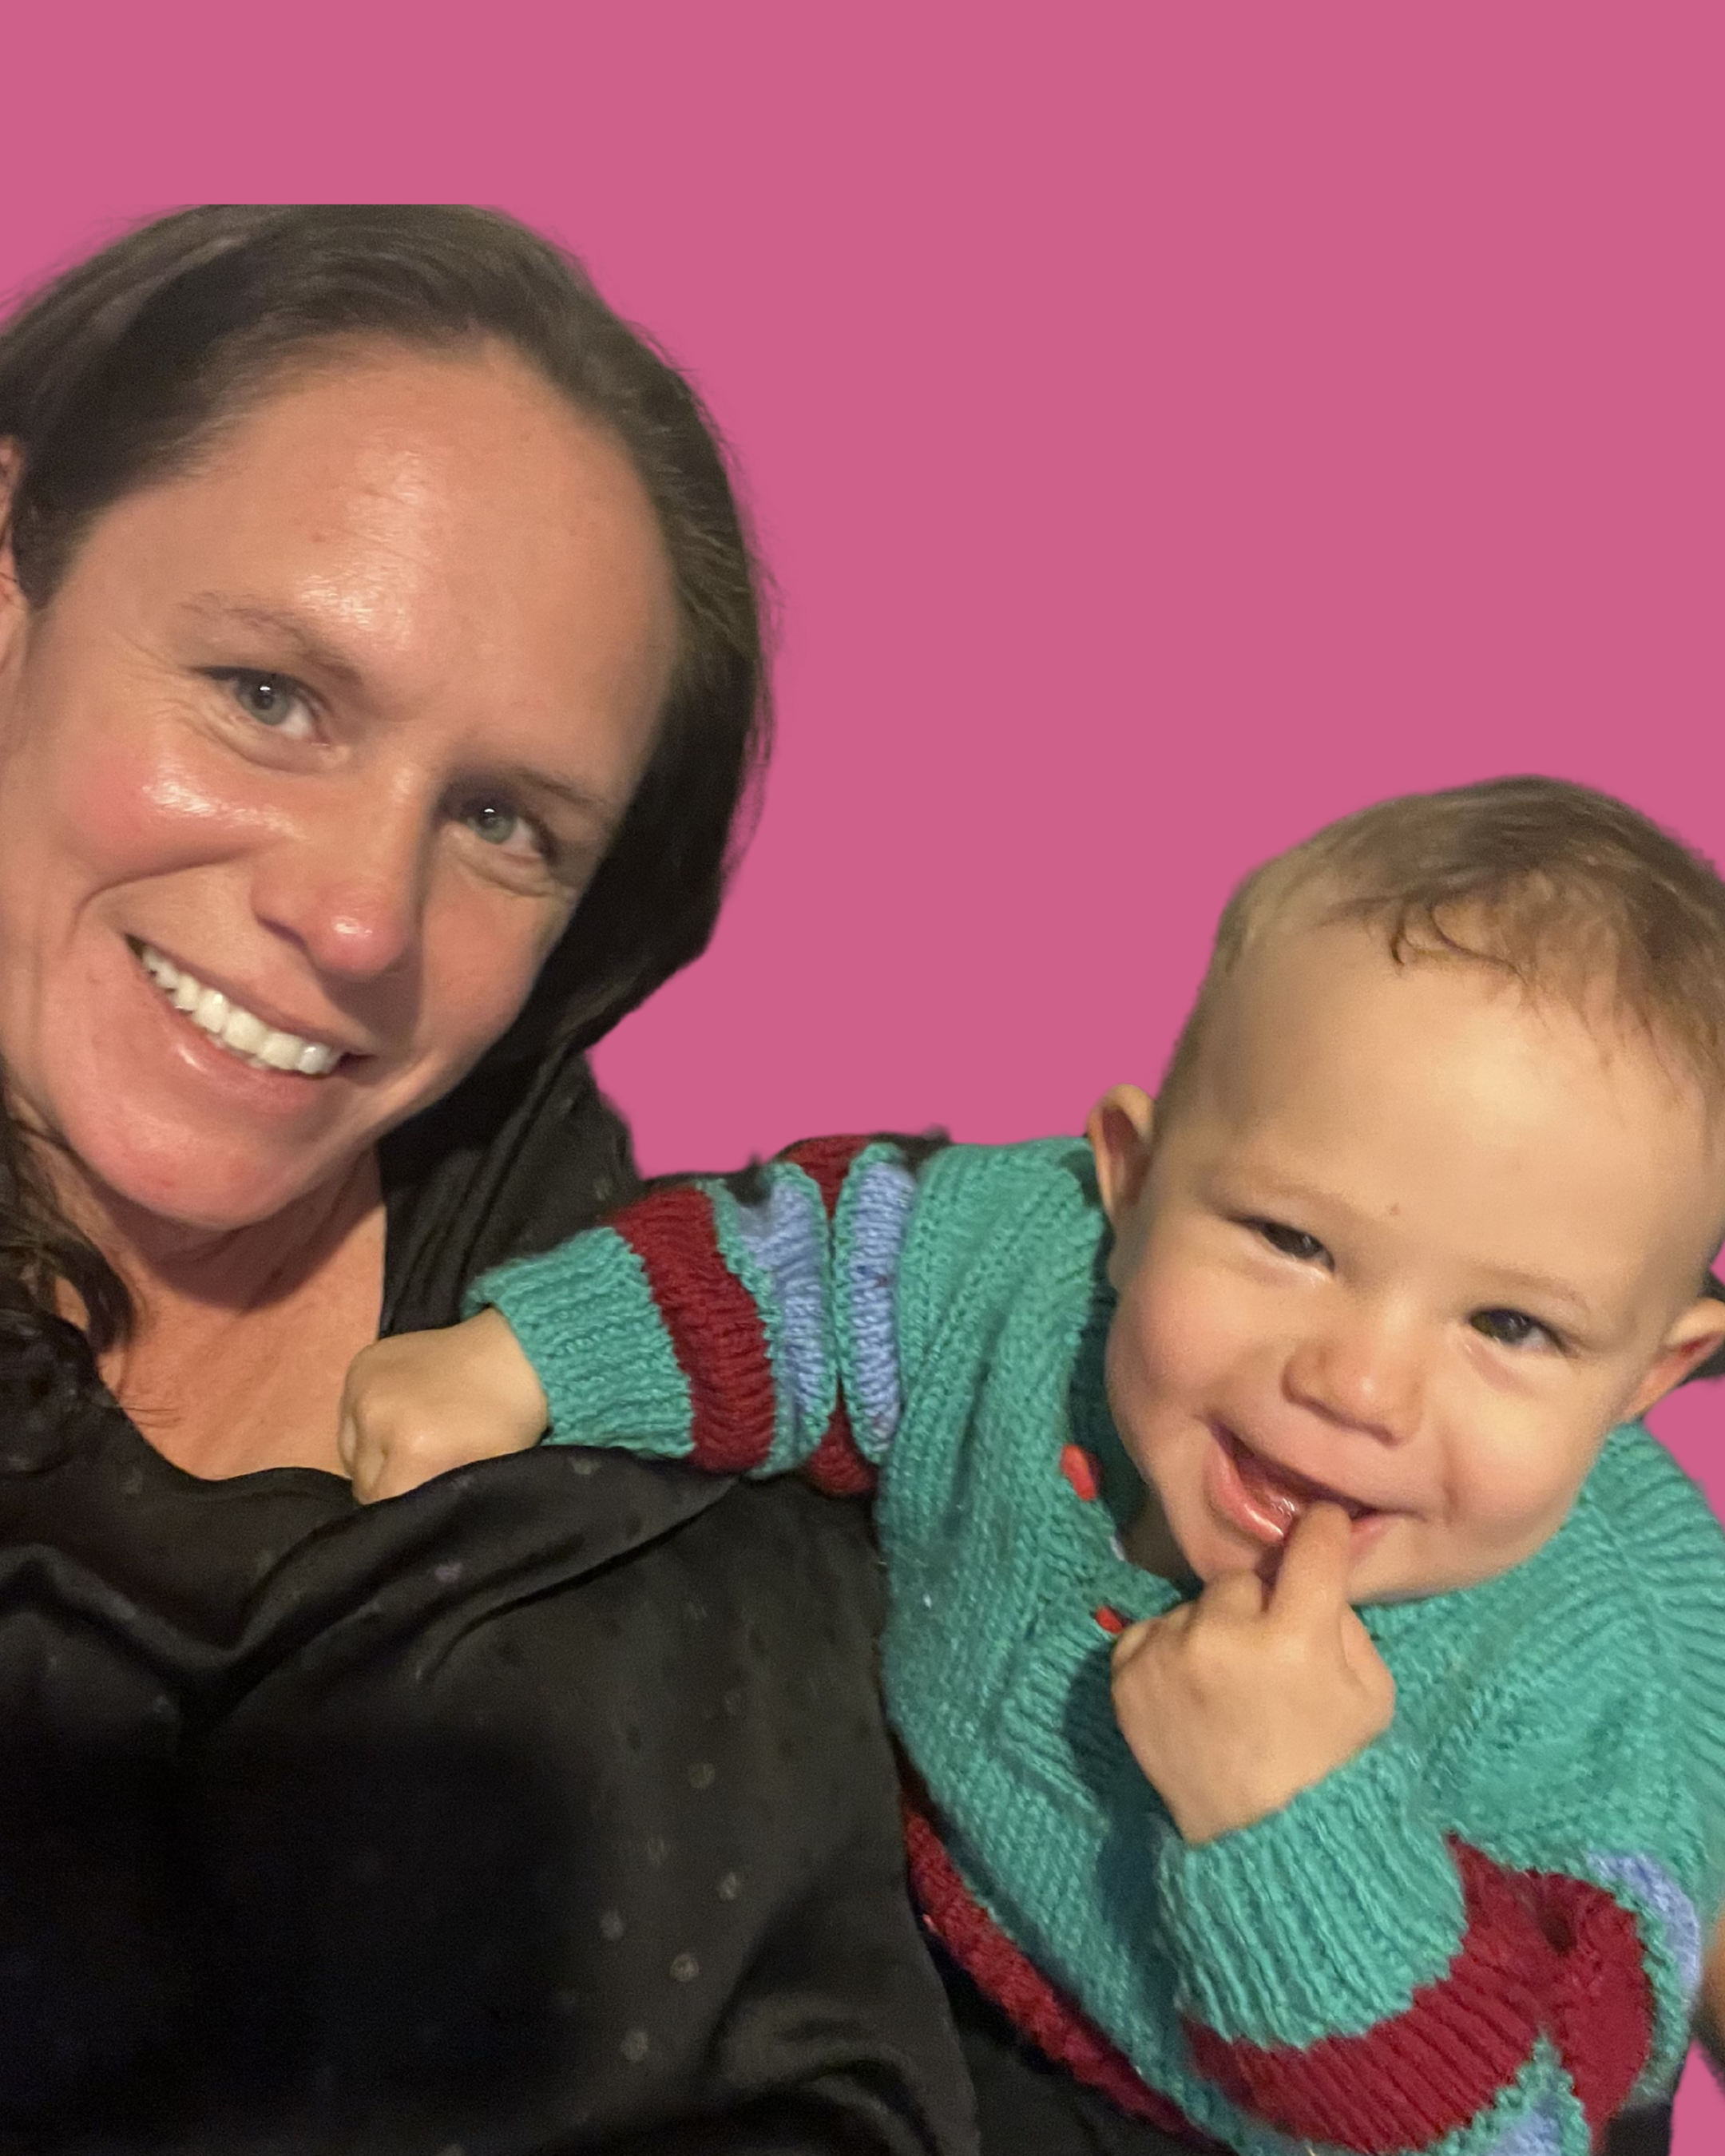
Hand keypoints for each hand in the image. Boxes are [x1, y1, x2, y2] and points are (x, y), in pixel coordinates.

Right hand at [338, 1307, 549, 1503]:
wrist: (516, 1351)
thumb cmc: (509, 1420)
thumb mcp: (485, 1476)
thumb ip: (440, 1506)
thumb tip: (414, 1531)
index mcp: (413, 1449)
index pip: (382, 1503)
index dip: (403, 1508)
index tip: (422, 1502)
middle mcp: (377, 1418)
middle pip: (363, 1481)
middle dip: (387, 1484)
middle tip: (418, 1474)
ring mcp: (363, 1387)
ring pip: (349, 1450)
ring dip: (371, 1456)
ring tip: (406, 1447)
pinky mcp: (360, 1366)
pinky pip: (348, 1416)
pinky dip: (366, 1425)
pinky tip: (395, 1420)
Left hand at [1110, 1503, 1394, 1842]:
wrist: (1262, 1841)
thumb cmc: (1331, 1766)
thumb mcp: (1373, 1695)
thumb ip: (1346, 1621)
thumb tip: (1316, 1565)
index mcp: (1295, 1638)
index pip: (1310, 1546)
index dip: (1321, 1531)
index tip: (1320, 1525)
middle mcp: (1222, 1635)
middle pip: (1241, 1580)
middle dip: (1258, 1606)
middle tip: (1268, 1653)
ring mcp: (1167, 1654)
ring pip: (1194, 1606)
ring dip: (1211, 1631)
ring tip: (1226, 1687)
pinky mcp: (1125, 1675)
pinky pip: (1150, 1632)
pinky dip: (1169, 1653)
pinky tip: (1192, 1693)